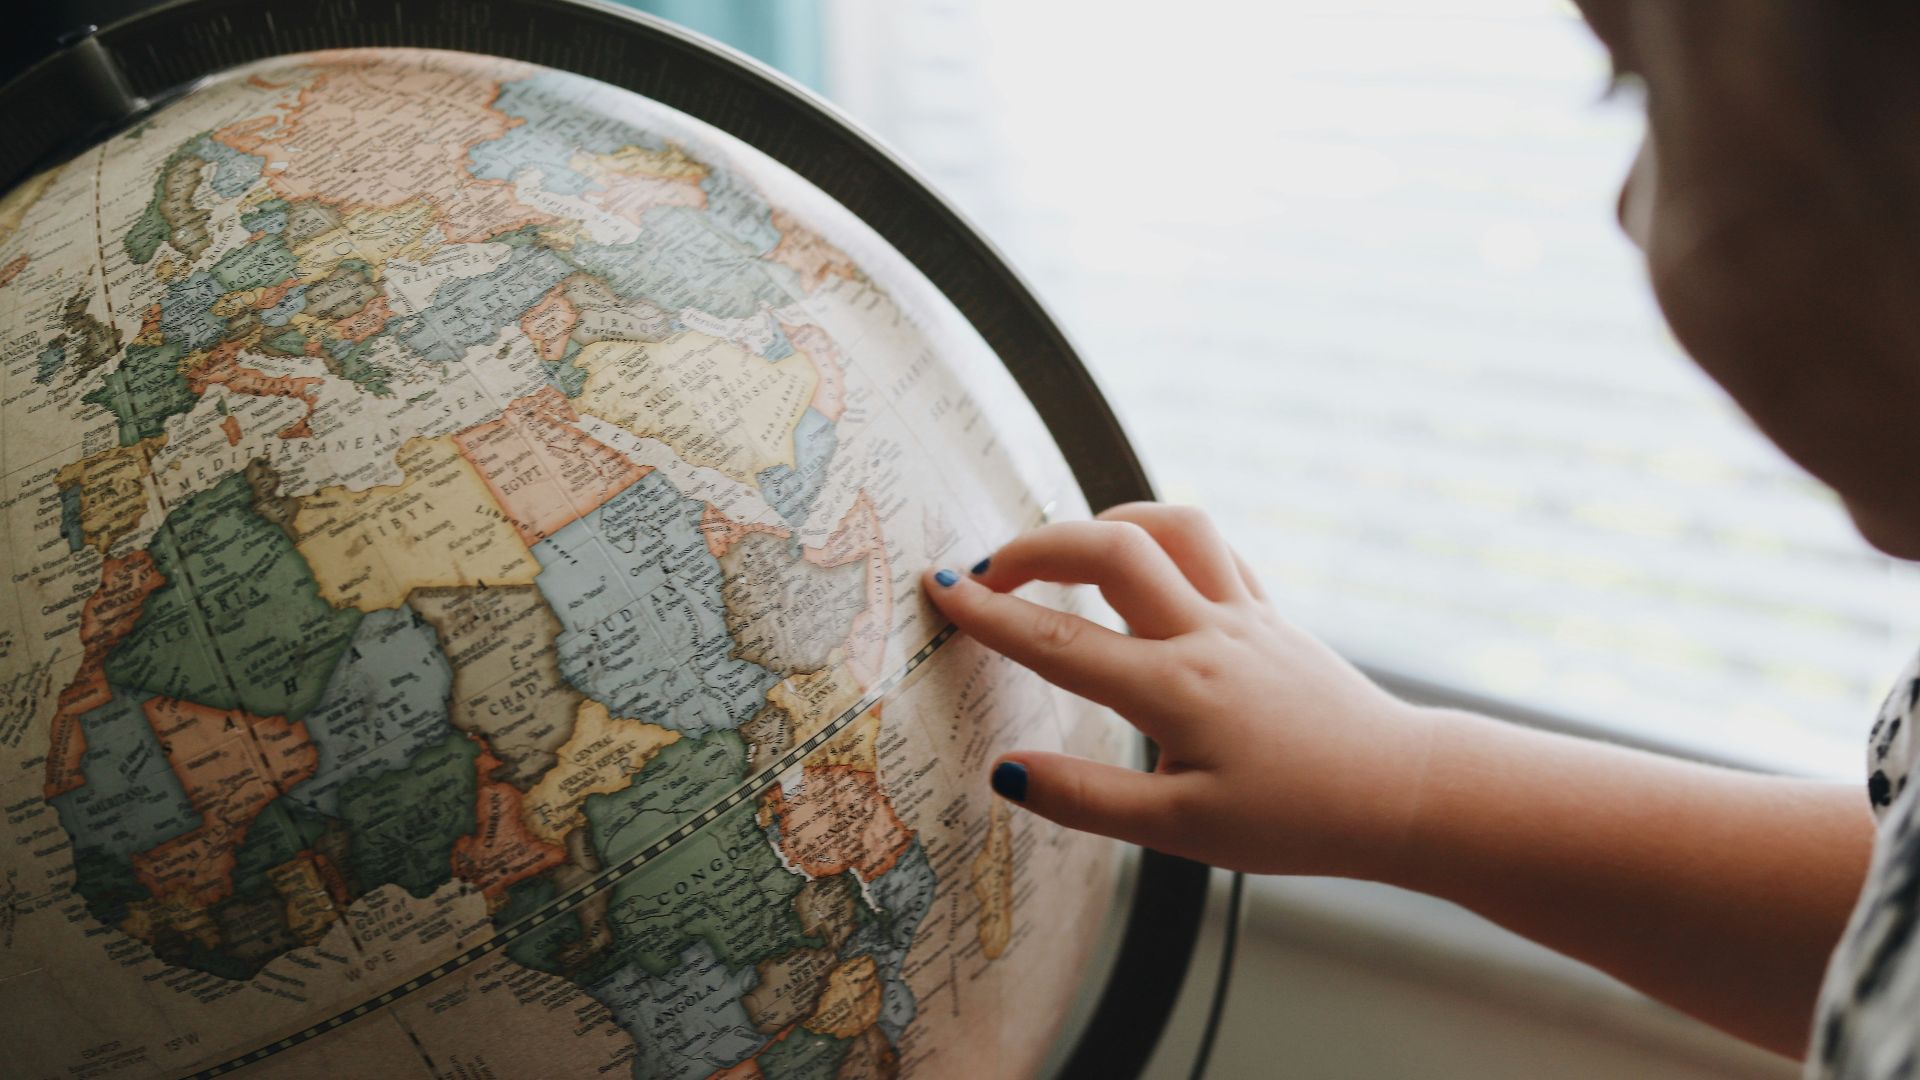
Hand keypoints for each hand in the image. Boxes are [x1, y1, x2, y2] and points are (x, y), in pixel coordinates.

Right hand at [922, 502, 1434, 877]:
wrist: (1400, 792)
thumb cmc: (1297, 821)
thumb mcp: (1182, 833)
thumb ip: (1087, 800)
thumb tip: (1006, 771)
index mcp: (1175, 689)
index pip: (1059, 641)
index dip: (990, 614)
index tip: (940, 589)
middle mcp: (1207, 634)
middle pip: (1109, 549)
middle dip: (1036, 546)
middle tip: (988, 572)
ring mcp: (1245, 614)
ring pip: (1172, 526)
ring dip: (1107, 524)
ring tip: (1064, 557)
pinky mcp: (1272, 614)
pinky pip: (1214, 549)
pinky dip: (1166, 540)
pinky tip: (1144, 566)